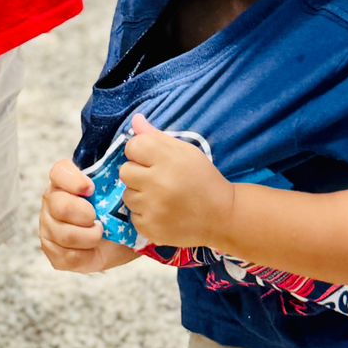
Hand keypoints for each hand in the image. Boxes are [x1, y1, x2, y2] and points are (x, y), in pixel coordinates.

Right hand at [40, 158, 139, 273]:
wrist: (121, 240)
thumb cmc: (116, 210)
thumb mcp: (118, 190)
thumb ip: (114, 176)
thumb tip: (126, 161)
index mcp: (63, 180)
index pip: (59, 172)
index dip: (74, 181)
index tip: (92, 189)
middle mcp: (51, 201)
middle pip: (59, 206)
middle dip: (85, 214)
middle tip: (99, 218)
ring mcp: (49, 227)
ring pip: (64, 234)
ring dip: (89, 237)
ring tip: (100, 233)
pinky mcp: (53, 253)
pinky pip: (67, 257)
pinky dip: (86, 256)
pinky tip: (92, 249)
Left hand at [118, 115, 234, 248]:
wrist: (222, 216)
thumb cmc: (203, 178)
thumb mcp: (185, 151)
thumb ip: (157, 136)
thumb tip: (135, 119)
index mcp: (167, 159)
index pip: (132, 146)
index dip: (140, 151)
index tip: (152, 159)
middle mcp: (158, 183)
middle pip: (125, 171)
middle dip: (137, 173)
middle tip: (156, 179)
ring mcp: (153, 209)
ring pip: (127, 195)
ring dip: (139, 194)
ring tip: (160, 197)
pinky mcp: (151, 229)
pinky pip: (133, 216)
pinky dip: (144, 215)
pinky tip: (161, 212)